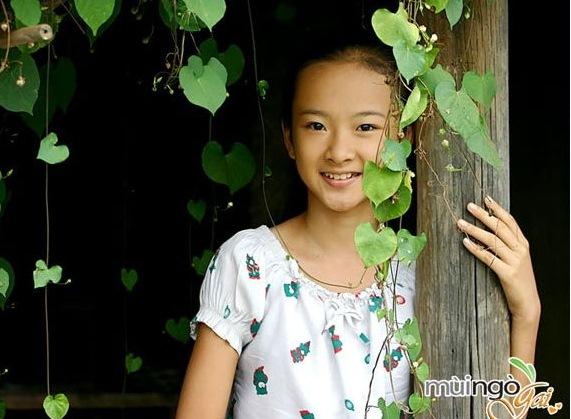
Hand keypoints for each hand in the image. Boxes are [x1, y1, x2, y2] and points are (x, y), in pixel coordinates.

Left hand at [456, 195, 540, 322]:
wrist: (528, 303)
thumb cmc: (518, 280)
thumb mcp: (517, 259)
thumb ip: (507, 245)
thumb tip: (488, 230)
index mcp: (523, 244)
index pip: (510, 221)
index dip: (497, 209)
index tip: (485, 198)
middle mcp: (520, 250)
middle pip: (500, 228)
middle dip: (483, 215)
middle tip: (469, 206)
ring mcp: (515, 262)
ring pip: (493, 240)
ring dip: (475, 230)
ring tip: (460, 223)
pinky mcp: (507, 274)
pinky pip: (488, 258)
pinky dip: (476, 249)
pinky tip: (465, 242)